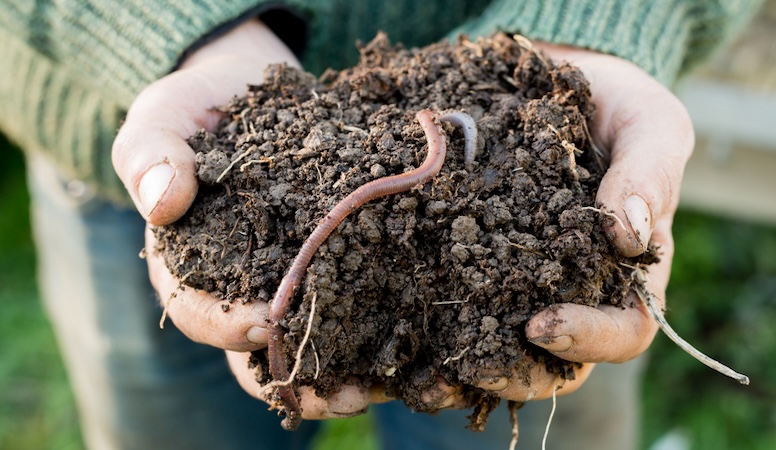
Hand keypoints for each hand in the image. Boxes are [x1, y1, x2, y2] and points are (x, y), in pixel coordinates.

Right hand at [114, 20, 370, 418]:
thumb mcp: (163, 119)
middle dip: (307, 375)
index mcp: (192, 268)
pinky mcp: (339, 253)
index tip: (265, 322)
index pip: (204, 314)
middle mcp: (244, 285)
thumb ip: (151, 154)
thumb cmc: (197, 108)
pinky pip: (361, 294)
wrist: (250, 87)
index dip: (230, 326)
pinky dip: (388, 317)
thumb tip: (161, 203)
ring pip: (319, 336)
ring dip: (356, 365)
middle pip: (267, 351)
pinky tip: (421, 331)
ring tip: (394, 381)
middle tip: (349, 393)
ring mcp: (294, 274)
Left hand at [429, 44, 691, 404]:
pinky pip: (454, 309)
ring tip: (420, 378)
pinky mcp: (472, 264)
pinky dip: (426, 332)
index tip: (540, 324)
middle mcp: (574, 289)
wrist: (548, 83)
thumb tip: (627, 235)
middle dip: (514, 374)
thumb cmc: (614, 106)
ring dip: (461, 373)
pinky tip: (389, 337)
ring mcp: (519, 282)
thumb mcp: (648, 125)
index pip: (624, 331)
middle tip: (469, 368)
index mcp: (626, 272)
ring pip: (499, 350)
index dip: (588, 340)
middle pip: (555, 363)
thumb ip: (648, 174)